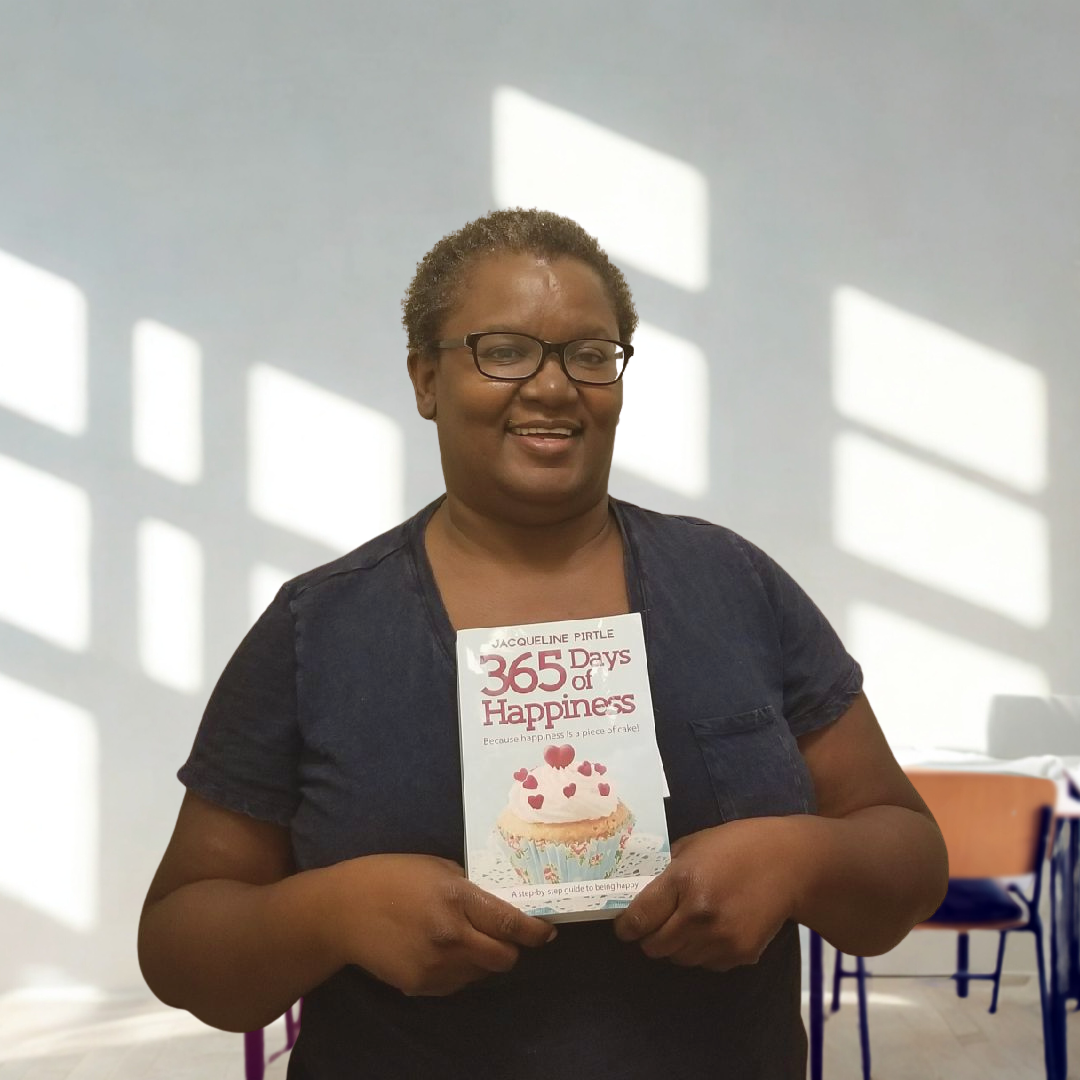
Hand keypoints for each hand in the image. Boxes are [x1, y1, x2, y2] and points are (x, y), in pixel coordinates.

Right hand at [327, 854, 555, 995]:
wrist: (342, 910)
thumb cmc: (390, 877)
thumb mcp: (436, 868)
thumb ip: (469, 889)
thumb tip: (498, 905)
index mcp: (457, 898)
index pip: (510, 923)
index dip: (535, 931)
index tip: (547, 932)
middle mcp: (452, 936)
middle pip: (504, 958)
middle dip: (511, 949)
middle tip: (505, 936)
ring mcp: (436, 965)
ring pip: (481, 974)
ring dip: (483, 960)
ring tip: (465, 940)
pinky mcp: (420, 986)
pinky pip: (456, 984)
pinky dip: (459, 971)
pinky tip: (440, 951)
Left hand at [613, 817, 803, 970]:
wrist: (791, 863)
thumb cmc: (737, 845)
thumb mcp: (693, 845)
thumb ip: (665, 870)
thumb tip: (636, 891)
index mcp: (682, 881)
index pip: (638, 919)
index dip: (625, 926)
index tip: (624, 926)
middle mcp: (698, 915)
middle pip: (654, 947)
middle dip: (649, 937)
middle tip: (655, 924)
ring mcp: (721, 938)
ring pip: (678, 959)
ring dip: (675, 946)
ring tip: (686, 923)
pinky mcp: (741, 954)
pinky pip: (706, 963)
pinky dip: (701, 952)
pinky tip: (712, 929)